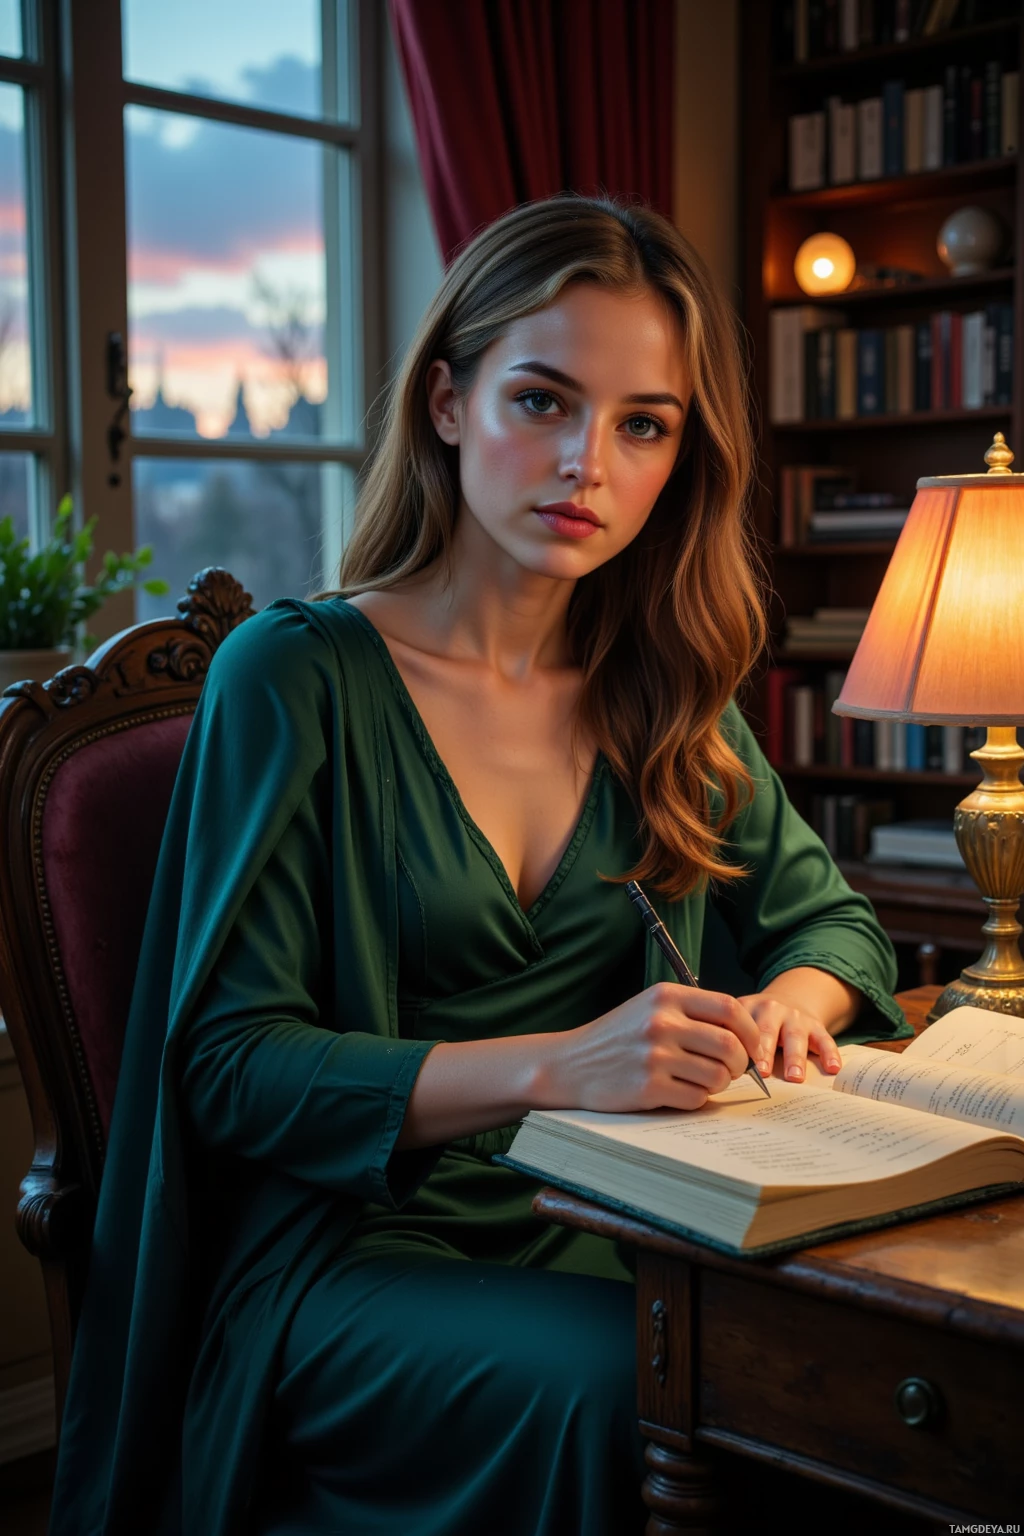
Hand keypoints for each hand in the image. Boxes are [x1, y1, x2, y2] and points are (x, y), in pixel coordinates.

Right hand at [544, 983, 761, 1113]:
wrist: (571, 1064)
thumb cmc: (618, 1038)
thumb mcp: (650, 1008)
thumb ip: (692, 1013)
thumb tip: (744, 1035)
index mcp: (666, 997)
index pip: (729, 1008)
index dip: (750, 1031)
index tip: (753, 1047)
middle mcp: (661, 1022)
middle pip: (730, 1045)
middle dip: (740, 1063)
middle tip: (732, 1071)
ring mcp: (654, 1055)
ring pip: (717, 1076)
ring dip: (718, 1084)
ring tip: (701, 1081)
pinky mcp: (648, 1087)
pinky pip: (696, 1098)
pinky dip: (696, 1099)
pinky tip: (679, 1092)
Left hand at [737, 992, 842, 1083]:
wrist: (790, 998)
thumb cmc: (759, 1022)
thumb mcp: (742, 1022)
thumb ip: (734, 1041)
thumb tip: (724, 1074)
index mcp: (748, 1008)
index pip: (740, 1028)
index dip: (738, 1046)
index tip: (736, 1066)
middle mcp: (771, 1009)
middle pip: (767, 1031)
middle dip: (765, 1052)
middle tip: (762, 1073)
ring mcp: (796, 1017)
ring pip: (796, 1037)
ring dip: (795, 1058)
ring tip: (794, 1077)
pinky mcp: (816, 1026)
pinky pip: (825, 1039)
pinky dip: (829, 1053)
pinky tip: (832, 1068)